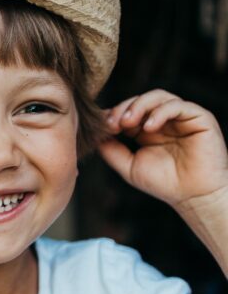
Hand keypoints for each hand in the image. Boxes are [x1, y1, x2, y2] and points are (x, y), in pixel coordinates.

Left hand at [100, 90, 227, 213]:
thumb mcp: (128, 166)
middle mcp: (164, 120)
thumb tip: (94, 135)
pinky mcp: (200, 118)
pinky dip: (160, 112)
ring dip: (139, 106)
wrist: (193, 197)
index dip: (113, 114)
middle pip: (140, 100)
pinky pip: (178, 105)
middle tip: (113, 124)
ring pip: (158, 96)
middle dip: (123, 109)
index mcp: (147, 128)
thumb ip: (111, 150)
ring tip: (128, 122)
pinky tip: (149, 128)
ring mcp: (182, 117)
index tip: (101, 126)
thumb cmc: (163, 183)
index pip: (128, 110)